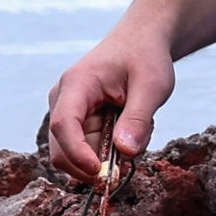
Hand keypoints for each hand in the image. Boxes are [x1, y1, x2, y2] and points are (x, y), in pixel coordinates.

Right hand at [46, 19, 176, 176]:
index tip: (101, 172)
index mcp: (77, 84)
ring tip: (138, 129)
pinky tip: (130, 129)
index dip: (77, 153)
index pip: (64, 124)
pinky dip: (111, 151)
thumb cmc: (145, 57)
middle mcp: (63, 100)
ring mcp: (68, 113)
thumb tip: (125, 151)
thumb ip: (138, 118)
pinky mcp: (77, 123)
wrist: (140, 43)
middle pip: (63, 149)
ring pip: (78, 155)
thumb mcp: (152, 85)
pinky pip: (89, 150)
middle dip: (95, 165)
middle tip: (129, 164)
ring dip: (109, 156)